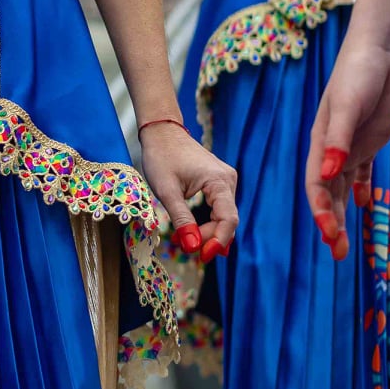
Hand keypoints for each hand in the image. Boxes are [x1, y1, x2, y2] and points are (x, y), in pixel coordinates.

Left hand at [139, 120, 238, 262]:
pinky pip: (218, 208)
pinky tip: (193, 231)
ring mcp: (225, 181)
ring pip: (223, 215)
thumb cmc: (161, 156)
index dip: (217, 241)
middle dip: (208, 237)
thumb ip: (181, 219)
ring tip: (185, 240)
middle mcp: (228, 180)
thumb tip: (191, 247)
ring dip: (207, 231)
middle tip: (186, 248)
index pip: (228, 219)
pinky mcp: (218, 182)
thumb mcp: (167, 191)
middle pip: (226, 220)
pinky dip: (207, 221)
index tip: (201, 256)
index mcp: (219, 181)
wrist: (161, 132)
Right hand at [305, 33, 389, 260]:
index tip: (331, 234)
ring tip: (345, 244)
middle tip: (339, 253)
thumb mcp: (348, 106)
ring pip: (341, 189)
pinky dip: (361, 190)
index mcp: (320, 143)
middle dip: (330, 223)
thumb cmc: (357, 75)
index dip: (321, 211)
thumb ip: (339, 140)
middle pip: (326, 194)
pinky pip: (361, 173)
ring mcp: (349, 147)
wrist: (377, 53)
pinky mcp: (367, 143)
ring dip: (341, 215)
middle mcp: (331, 150)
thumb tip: (328, 173)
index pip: (317, 185)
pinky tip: (364, 205)